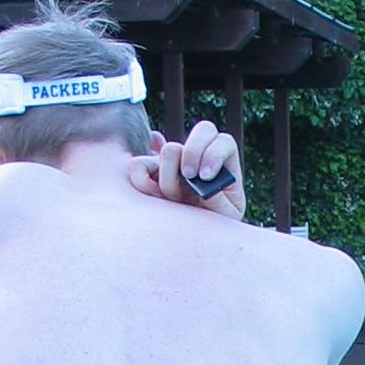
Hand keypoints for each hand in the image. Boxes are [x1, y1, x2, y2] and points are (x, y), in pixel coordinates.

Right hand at [127, 123, 245, 219]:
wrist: (195, 234)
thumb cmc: (217, 222)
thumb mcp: (226, 216)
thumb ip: (220, 201)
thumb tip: (204, 187)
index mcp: (224, 163)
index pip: (223, 141)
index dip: (214, 154)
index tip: (205, 177)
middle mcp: (202, 155)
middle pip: (203, 130)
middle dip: (193, 152)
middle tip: (189, 176)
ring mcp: (177, 160)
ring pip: (169, 151)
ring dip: (169, 178)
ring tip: (173, 200)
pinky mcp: (152, 171)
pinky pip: (138, 166)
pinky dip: (142, 179)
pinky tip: (151, 193)